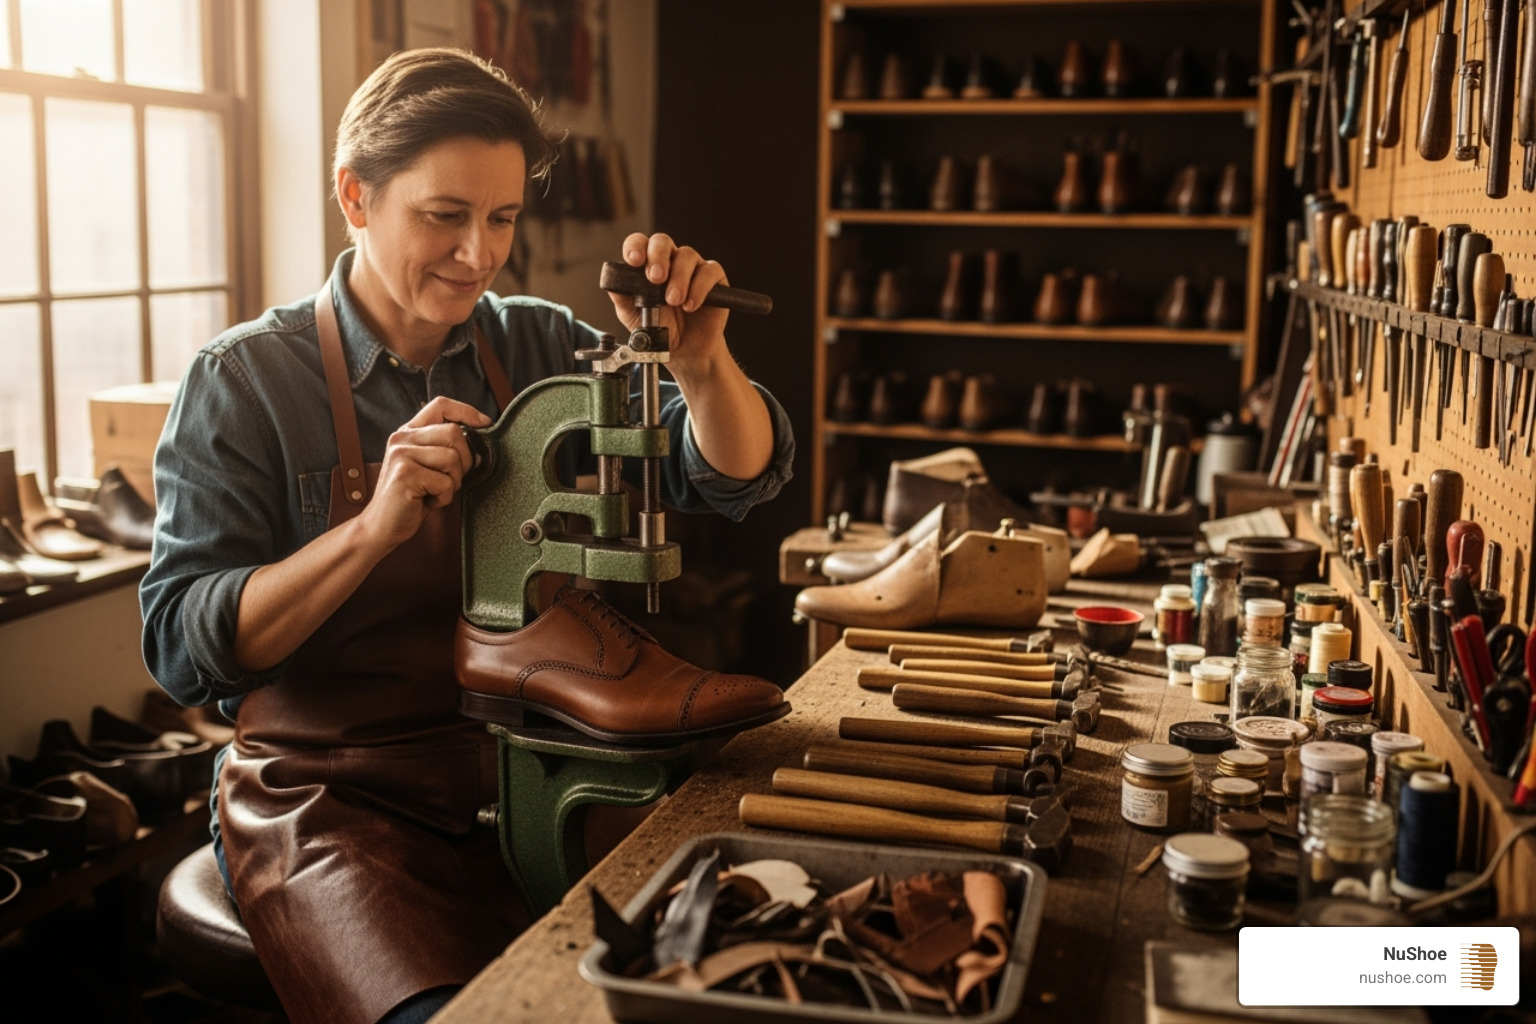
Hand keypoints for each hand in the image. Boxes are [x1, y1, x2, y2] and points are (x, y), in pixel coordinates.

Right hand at [358, 397, 490, 550]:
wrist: (382, 526)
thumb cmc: (412, 498)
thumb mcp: (427, 465)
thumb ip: (443, 447)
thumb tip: (481, 436)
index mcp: (408, 432)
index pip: (440, 405)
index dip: (466, 411)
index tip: (485, 424)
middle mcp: (401, 438)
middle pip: (454, 432)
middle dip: (464, 460)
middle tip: (450, 480)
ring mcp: (401, 454)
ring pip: (452, 458)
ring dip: (453, 482)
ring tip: (435, 492)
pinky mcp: (405, 474)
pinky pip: (445, 482)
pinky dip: (444, 497)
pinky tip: (427, 501)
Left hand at [606, 233, 731, 378]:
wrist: (685, 350)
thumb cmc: (661, 328)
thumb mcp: (634, 317)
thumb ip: (623, 299)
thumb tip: (612, 284)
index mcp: (648, 264)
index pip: (640, 243)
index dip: (636, 247)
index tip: (634, 261)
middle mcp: (670, 261)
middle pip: (662, 241)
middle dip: (657, 257)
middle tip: (656, 278)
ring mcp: (693, 267)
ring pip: (687, 255)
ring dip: (678, 278)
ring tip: (674, 301)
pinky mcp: (713, 278)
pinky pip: (709, 271)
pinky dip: (699, 287)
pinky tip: (690, 305)